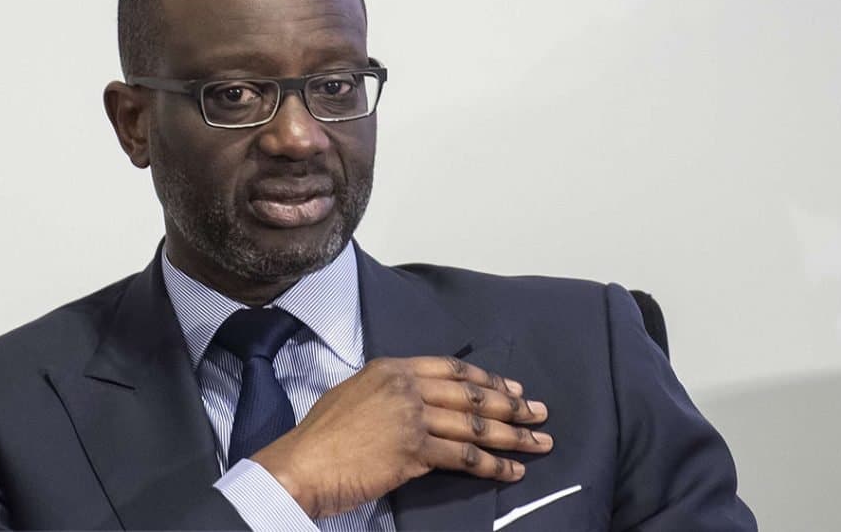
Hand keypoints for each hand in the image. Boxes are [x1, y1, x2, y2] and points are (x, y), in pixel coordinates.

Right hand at [251, 355, 551, 518]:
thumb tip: (418, 400)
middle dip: (511, 406)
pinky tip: (511, 471)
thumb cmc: (322, 435)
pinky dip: (492, 466)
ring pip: (474, 427)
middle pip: (471, 396)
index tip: (512, 388)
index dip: (487, 380)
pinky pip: (463, 458)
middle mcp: (406, 387)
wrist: (302, 464)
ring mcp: (411, 418)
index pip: (452, 370)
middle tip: (538, 413)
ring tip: (538, 444)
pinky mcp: (413, 451)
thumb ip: (390, 391)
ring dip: (512, 437)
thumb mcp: (356, 393)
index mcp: (393, 368)